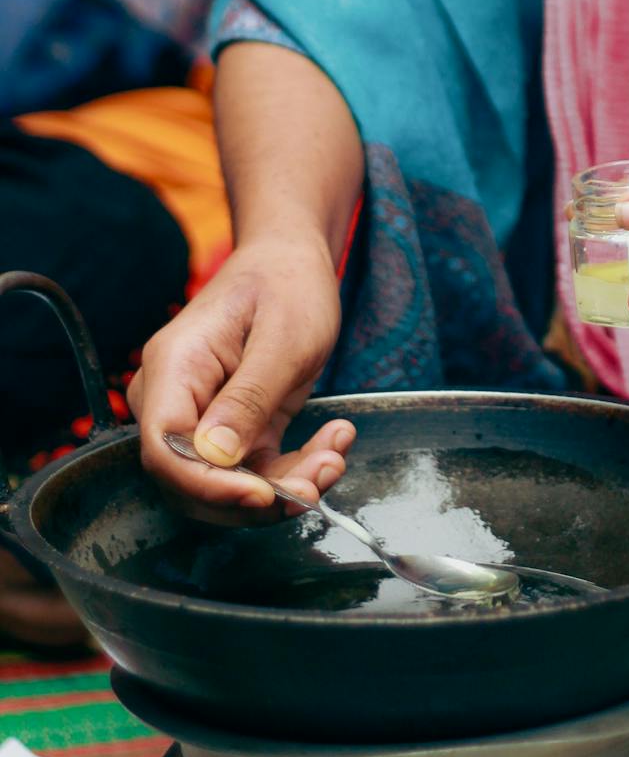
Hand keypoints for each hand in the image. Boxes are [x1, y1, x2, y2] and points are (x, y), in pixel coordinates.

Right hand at [128, 236, 352, 519]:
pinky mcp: (233, 431)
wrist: (293, 262)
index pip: (165, 449)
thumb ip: (248, 396)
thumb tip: (214, 459)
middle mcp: (175, 400)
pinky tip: (334, 443)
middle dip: (259, 493)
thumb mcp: (282, 337)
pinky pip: (254, 471)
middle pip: (194, 480)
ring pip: (229, 484)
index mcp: (174, 368)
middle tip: (324, 474)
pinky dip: (294, 470)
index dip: (207, 485)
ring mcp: (201, 419)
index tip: (262, 495)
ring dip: (286, 485)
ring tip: (336, 455)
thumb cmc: (286, 283)